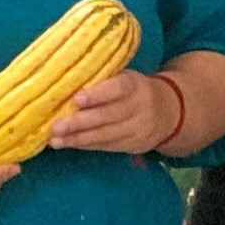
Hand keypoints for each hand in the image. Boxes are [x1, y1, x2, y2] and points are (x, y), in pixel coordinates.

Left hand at [45, 68, 184, 154]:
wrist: (169, 111)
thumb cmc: (134, 90)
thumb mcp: (125, 78)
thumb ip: (102, 81)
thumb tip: (66, 85)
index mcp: (135, 85)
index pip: (118, 89)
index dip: (98, 95)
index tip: (76, 99)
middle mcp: (139, 107)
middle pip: (108, 116)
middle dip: (79, 123)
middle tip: (55, 126)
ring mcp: (138, 129)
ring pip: (105, 135)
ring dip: (77, 139)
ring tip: (55, 140)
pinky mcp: (134, 145)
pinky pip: (107, 146)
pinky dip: (85, 145)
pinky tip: (68, 144)